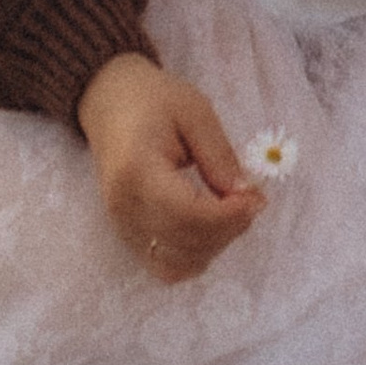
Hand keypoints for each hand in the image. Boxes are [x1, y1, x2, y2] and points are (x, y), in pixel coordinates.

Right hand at [77, 52, 262, 282]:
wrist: (109, 102)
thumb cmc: (153, 99)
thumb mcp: (195, 112)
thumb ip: (219, 155)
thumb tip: (245, 195)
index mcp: (136, 170)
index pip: (186, 214)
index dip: (228, 216)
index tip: (256, 198)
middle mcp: (123, 206)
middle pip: (184, 243)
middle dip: (228, 229)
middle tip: (250, 200)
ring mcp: (121, 225)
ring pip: (176, 264)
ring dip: (213, 246)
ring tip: (229, 211)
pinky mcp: (126, 235)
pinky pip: (165, 266)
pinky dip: (195, 255)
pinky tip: (209, 226)